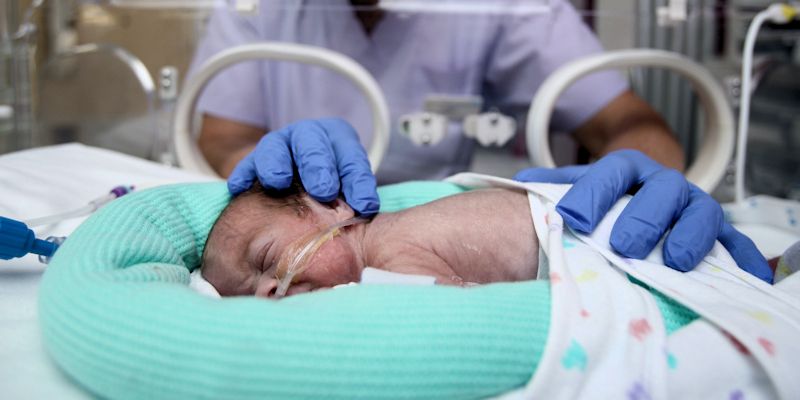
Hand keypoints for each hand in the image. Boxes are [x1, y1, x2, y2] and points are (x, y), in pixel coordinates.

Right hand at [228, 118, 379, 214]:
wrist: (299, 177)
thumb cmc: (332, 187)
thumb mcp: (349, 187)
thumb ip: (356, 197)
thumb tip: (365, 213)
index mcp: (339, 139)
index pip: (351, 157)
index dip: (358, 181)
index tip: (363, 205)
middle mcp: (308, 136)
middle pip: (312, 144)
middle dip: (319, 167)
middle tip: (324, 191)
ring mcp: (280, 144)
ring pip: (276, 147)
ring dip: (277, 164)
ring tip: (278, 182)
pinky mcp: (255, 159)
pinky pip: (247, 165)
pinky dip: (243, 175)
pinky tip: (239, 188)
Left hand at [514, 149, 771, 282]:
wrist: (649, 198)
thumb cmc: (612, 202)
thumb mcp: (583, 190)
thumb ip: (555, 187)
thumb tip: (519, 185)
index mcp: (628, 170)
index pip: (611, 173)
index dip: (594, 193)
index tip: (573, 217)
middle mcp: (664, 184)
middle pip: (661, 190)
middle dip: (643, 217)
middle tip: (622, 245)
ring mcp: (694, 206)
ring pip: (702, 212)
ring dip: (690, 235)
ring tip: (673, 261)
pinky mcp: (720, 232)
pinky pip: (737, 242)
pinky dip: (744, 257)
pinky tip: (746, 274)